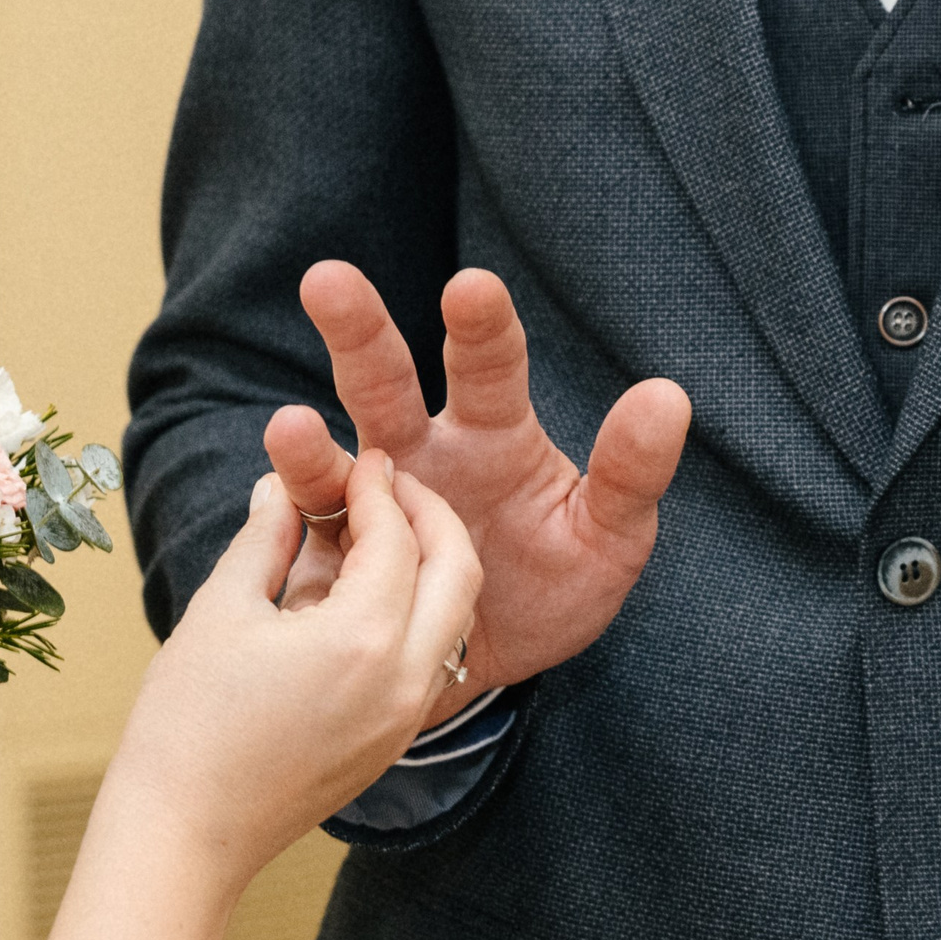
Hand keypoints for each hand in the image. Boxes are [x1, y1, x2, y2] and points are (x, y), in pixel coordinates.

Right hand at [107, 451, 481, 889]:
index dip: (375, 486)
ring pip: (450, 616)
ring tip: (369, 534)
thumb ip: (262, 539)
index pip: (397, 535)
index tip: (354, 459)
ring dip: (425, 563)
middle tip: (385, 486)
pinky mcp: (392, 742)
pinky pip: (427, 658)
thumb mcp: (220, 612)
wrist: (185, 837)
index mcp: (364, 639)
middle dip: (428, 516)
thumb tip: (281, 489)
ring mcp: (406, 718)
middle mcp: (406, 679)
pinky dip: (409, 611)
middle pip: (457, 569)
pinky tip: (355, 595)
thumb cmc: (187, 727)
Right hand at [267, 262, 690, 720]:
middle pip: (385, 384)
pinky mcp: (332, 561)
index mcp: (493, 435)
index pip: (489, 366)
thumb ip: (630, 473)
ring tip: (290, 427)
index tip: (471, 287)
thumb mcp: (607, 537)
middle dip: (359, 332)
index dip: (481, 327)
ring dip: (309, 446)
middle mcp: (420, 454)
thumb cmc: (552, 585)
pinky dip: (287, 521)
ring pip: (334, 462)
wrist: (490, 657)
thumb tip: (667, 395)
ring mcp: (369, 507)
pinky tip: (273, 503)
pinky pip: (304, 537)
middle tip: (328, 282)